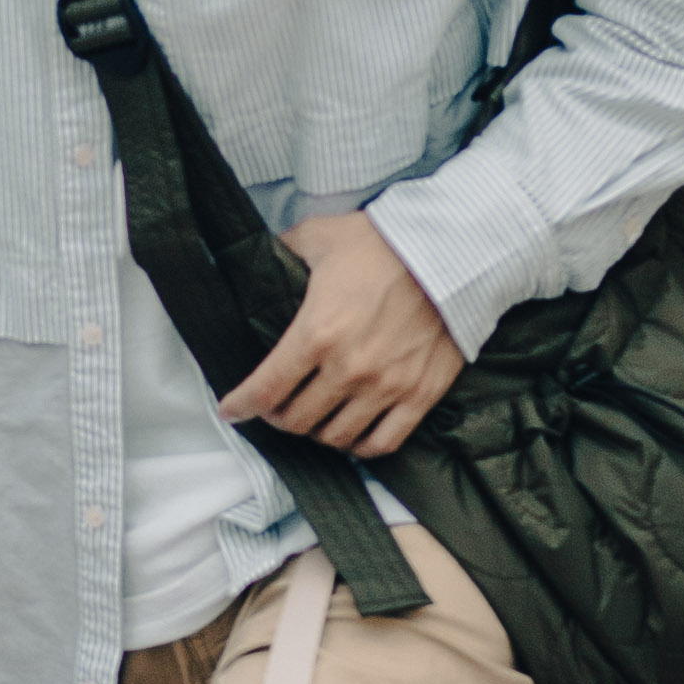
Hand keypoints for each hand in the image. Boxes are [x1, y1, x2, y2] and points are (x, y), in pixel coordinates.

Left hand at [219, 208, 463, 463]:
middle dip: (277, 418)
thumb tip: (258, 258)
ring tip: (313, 418)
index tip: (231, 410)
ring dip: (316, 432)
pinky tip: (351, 435)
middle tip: (275, 408)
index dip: (240, 406)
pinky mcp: (421, 394)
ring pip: (335, 437)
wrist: (452, 250)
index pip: (265, 390)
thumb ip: (283, 252)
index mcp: (317, 333)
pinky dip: (360, 447)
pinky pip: (384, 442)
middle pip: (296, 420)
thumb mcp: (320, 236)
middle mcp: (349, 368)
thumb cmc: (384, 242)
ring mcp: (387, 386)